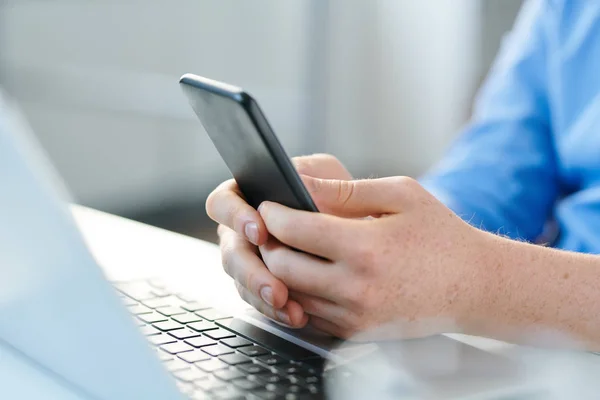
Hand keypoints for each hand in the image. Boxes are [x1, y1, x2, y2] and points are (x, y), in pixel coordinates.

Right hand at [206, 154, 352, 326]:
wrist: (357, 229)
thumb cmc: (336, 195)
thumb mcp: (330, 176)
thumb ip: (315, 179)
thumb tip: (301, 185)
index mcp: (247, 196)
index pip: (223, 203)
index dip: (235, 217)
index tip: (259, 231)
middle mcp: (241, 230)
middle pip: (229, 251)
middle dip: (250, 271)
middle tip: (273, 283)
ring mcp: (250, 260)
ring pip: (241, 281)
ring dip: (262, 294)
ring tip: (287, 304)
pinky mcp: (263, 285)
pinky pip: (259, 301)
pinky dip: (276, 310)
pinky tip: (295, 314)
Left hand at [257, 176, 492, 338]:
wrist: (475, 287)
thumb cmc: (441, 236)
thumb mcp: (401, 195)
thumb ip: (346, 188)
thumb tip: (301, 181)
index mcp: (365, 247)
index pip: (294, 229)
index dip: (273, 214)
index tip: (268, 204)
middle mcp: (357, 287)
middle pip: (282, 265)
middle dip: (268, 243)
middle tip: (272, 227)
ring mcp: (356, 316)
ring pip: (291, 293)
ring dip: (281, 270)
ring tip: (290, 247)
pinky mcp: (358, 332)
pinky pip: (310, 314)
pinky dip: (301, 293)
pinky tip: (310, 273)